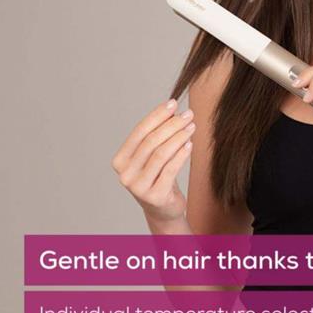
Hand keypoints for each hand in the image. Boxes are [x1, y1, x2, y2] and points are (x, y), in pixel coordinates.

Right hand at [111, 99, 195, 224]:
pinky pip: (170, 170)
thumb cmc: (159, 175)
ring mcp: (138, 187)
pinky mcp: (155, 196)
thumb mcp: (153, 155)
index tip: (173, 103)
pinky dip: (181, 155)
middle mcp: (125, 174)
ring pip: (161, 154)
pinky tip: (190, 144)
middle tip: (188, 114)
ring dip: (178, 137)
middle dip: (171, 125)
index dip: (157, 115)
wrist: (163, 208)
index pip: (139, 132)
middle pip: (151, 142)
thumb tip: (172, 109)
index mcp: (120, 160)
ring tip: (192, 127)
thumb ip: (157, 134)